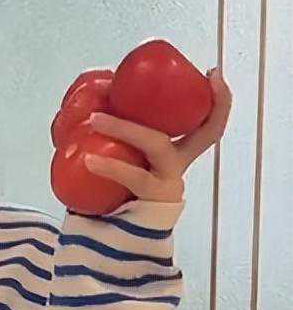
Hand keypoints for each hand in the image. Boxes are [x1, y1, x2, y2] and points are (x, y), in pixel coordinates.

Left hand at [82, 67, 232, 202]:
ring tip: (95, 118)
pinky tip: (90, 159)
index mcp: (178, 152)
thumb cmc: (118, 187)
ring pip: (156, 146)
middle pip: (202, 133)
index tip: (213, 73)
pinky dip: (110, 167)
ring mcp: (167, 184)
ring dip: (125, 128)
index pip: (210, 124)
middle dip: (200, 104)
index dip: (219, 101)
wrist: (112, 236)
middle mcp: (178, 166)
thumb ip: (118, 130)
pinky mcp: (149, 201)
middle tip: (171, 84)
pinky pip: (132, 178)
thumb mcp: (126, 154)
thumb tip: (91, 92)